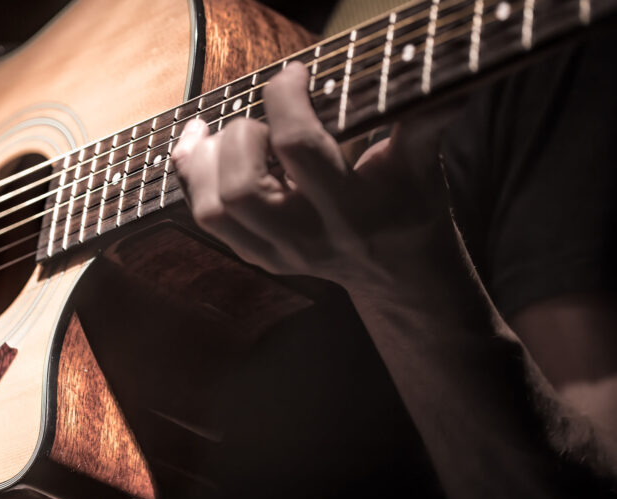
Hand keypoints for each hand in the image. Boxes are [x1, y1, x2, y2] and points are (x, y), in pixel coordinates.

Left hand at [172, 61, 459, 295]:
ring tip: (226, 132)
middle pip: (241, 188)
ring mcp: (277, 253)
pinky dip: (195, 176)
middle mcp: (308, 238)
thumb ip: (427, 121)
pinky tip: (205, 145)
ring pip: (213, 211)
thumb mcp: (422, 164)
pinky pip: (205, 218)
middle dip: (243, 135)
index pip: (298, 147)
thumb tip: (456, 83)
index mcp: (352, 210)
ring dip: (209, 161)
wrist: (398, 271)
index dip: (285, 97)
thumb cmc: (410, 205)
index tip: (295, 73)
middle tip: (266, 121)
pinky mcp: (257, 255)